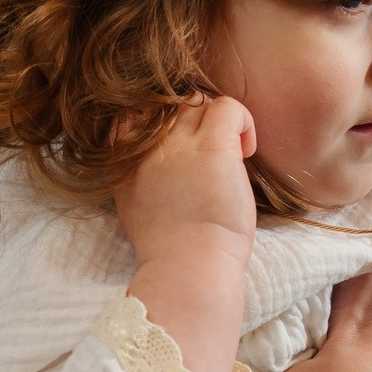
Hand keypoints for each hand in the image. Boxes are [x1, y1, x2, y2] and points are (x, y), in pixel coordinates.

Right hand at [117, 97, 257, 371]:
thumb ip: (140, 178)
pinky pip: (229, 107)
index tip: (181, 144)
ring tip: (231, 155)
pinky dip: (243, 121)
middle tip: (212, 151)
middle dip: (193, 119)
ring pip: (199, 102)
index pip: (133, 113)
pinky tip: (245, 151)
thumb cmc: (172, 251)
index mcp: (126, 164)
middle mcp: (148, 147)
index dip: (161, 120)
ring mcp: (179, 145)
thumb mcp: (136, 208)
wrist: (189, 269)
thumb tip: (161, 164)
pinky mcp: (212, 149)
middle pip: (171, 105)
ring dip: (218, 122)